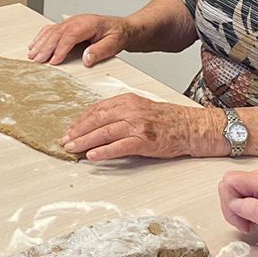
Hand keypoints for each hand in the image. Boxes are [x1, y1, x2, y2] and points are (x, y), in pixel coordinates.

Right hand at [28, 13, 129, 66]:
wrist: (122, 28)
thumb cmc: (118, 35)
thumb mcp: (115, 43)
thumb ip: (101, 51)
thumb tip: (86, 58)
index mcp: (88, 24)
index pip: (70, 35)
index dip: (60, 48)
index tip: (54, 60)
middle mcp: (77, 21)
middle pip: (57, 33)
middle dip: (46, 47)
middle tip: (37, 60)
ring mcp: (71, 22)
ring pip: (51, 31)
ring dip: (40, 43)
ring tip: (32, 55)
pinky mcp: (68, 26)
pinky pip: (51, 29)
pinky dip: (41, 37)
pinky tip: (34, 45)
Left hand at [61, 94, 219, 160]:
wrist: (192, 127)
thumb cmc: (168, 120)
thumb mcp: (141, 108)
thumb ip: (120, 114)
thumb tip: (97, 126)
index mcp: (128, 100)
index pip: (97, 109)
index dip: (81, 120)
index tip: (70, 129)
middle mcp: (131, 110)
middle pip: (97, 119)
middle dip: (78, 131)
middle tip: (65, 140)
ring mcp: (138, 125)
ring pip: (104, 132)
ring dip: (85, 141)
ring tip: (72, 148)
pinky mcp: (145, 140)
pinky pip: (119, 146)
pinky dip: (104, 151)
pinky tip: (93, 156)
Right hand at [218, 165, 257, 252]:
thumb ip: (257, 212)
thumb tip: (236, 204)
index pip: (230, 181)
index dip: (229, 204)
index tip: (242, 220)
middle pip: (229, 184)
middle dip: (232, 208)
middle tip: (246, 224)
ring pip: (235, 189)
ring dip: (238, 210)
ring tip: (253, 223)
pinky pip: (244, 193)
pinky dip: (245, 208)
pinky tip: (256, 218)